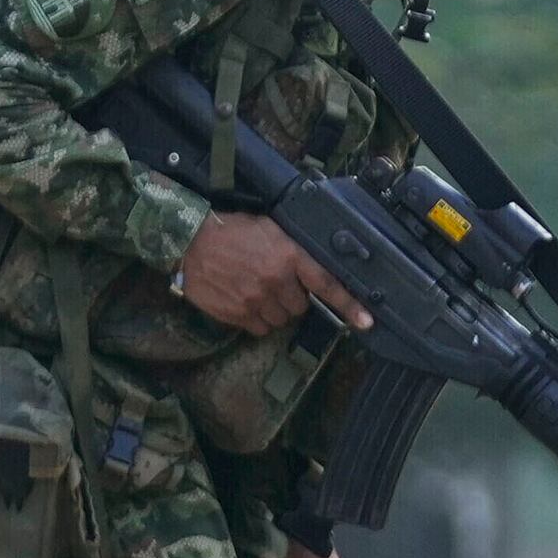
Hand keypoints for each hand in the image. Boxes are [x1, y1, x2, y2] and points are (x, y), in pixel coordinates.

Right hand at [172, 212, 367, 337]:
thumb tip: (314, 270)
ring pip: (280, 320)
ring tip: (254, 289)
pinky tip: (243, 300)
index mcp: (288, 255)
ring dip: (273, 309)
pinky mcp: (238, 314)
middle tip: (273, 281)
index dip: (349, 305)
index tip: (367, 322)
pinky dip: (255, 319)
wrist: (190, 240)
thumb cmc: (232, 230)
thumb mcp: (270, 229)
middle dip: (291, 297)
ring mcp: (256, 300)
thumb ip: (293, 250)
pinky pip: (259, 328)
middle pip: (300, 307)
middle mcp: (275, 280)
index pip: (326, 284)